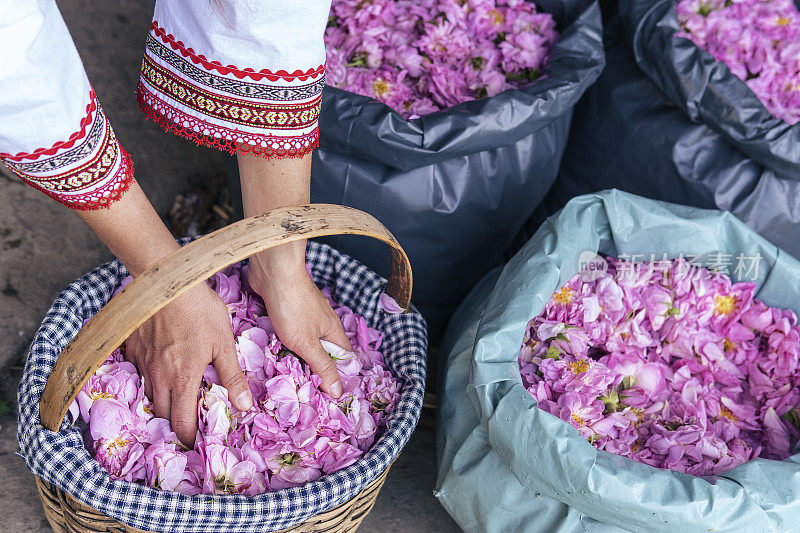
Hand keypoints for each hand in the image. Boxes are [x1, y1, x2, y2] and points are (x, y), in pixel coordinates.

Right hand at [125, 283, 252, 446]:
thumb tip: (244, 406)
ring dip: (162, 403)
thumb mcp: (224, 343)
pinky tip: (161, 372)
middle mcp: (158, 377)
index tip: (196, 441)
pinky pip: (139, 374)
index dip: (188, 437)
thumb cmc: (200, 311)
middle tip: (187, 423)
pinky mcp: (132, 348)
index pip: (180, 423)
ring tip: (176, 401)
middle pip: (161, 414)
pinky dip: (150, 380)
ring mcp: (142, 362)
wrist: (167, 283)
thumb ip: (232, 376)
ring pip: (149, 395)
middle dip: (174, 424)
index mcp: (182, 380)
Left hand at [247, 250, 349, 397]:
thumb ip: (322, 367)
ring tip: (289, 378)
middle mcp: (322, 322)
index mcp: (333, 330)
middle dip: (316, 370)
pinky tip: (275, 353)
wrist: (273, 271)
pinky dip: (285, 344)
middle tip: (305, 392)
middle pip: (324, 351)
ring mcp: (305, 315)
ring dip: (299, 357)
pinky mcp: (288, 310)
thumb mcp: (308, 343)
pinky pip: (290, 333)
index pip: (344, 359)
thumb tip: (339, 392)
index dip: (340, 377)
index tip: (329, 397)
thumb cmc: (292, 306)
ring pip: (306, 342)